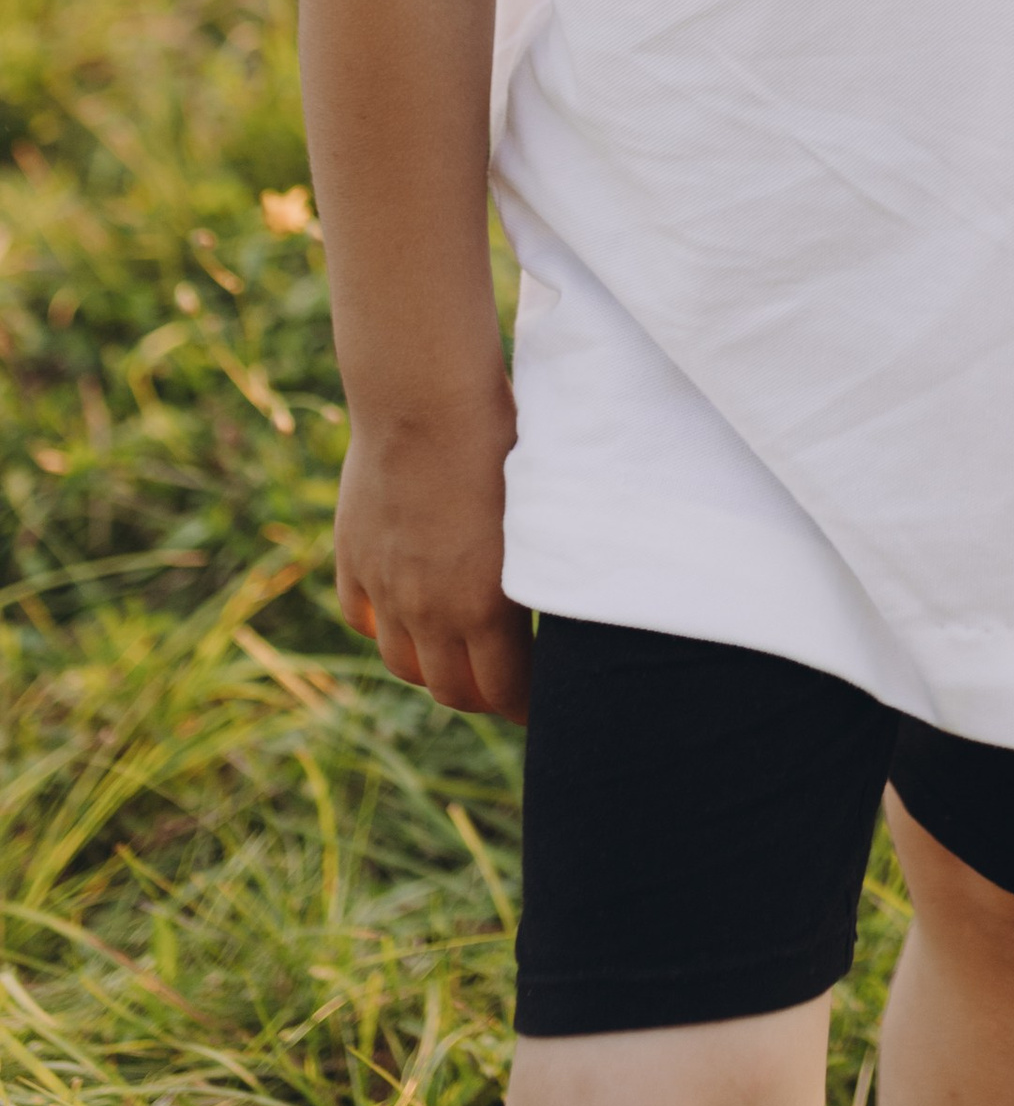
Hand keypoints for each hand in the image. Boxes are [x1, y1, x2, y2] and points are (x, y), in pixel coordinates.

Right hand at [335, 389, 531, 721]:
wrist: (423, 398)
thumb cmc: (502, 440)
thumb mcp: (540, 508)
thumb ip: (543, 565)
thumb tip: (568, 591)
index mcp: (486, 606)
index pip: (505, 691)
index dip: (527, 707)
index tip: (544, 705)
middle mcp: (429, 611)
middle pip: (451, 691)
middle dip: (482, 696)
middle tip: (504, 684)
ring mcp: (385, 588)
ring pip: (403, 663)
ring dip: (431, 668)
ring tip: (456, 655)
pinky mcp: (354, 558)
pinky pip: (363, 618)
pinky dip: (383, 626)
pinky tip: (405, 614)